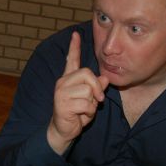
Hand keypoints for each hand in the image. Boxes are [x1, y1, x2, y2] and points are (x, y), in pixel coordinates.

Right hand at [47, 31, 108, 153]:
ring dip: (91, 104)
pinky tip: (80, 116)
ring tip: (83, 110)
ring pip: (88, 91)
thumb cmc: (76, 114)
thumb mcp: (90, 99)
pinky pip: (86, 104)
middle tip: (97, 100)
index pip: (72, 60)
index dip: (74, 47)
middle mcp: (63, 82)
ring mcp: (61, 92)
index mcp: (69, 79)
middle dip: (96, 88)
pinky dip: (88, 113)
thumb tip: (105, 78)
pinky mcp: (62, 104)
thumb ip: (96, 87)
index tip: (75, 34)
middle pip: (87, 74)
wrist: (63, 131)